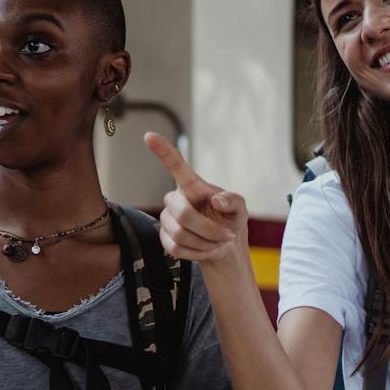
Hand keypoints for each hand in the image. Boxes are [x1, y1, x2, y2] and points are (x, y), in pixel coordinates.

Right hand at [144, 133, 248, 275]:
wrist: (223, 245)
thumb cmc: (230, 220)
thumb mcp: (240, 209)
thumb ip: (233, 201)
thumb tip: (216, 200)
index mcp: (192, 186)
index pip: (176, 165)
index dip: (163, 151)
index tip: (149, 136)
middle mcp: (175, 199)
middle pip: (184, 215)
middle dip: (209, 229)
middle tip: (227, 236)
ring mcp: (167, 218)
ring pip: (181, 234)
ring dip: (205, 243)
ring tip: (217, 242)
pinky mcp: (164, 237)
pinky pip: (176, 248)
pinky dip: (197, 253)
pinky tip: (206, 249)